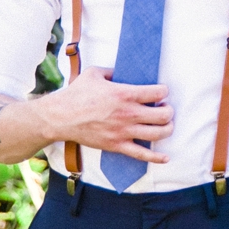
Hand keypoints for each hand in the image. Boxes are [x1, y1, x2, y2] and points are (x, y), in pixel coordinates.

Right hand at [37, 67, 173, 163]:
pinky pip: (142, 155)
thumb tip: (125, 71)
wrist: (60, 117)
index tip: (161, 92)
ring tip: (164, 125)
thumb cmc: (76, 94)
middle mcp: (128, 114)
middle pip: (164, 115)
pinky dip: (156, 157)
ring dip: (167, 129)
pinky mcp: (117, 145)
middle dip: (169, 111)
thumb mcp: (95, 73)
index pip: (159, 93)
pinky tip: (165, 157)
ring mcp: (123, 132)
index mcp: (125, 94)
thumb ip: (114, 71)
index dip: (164, 91)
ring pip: (158, 134)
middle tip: (164, 109)